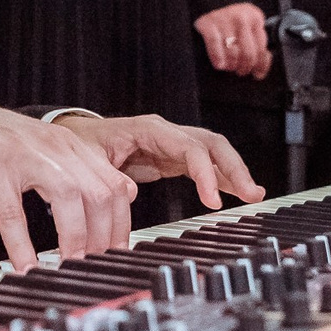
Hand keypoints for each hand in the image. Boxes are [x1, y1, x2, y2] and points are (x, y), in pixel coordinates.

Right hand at [0, 94, 139, 271]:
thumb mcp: (44, 150)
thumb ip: (78, 171)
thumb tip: (115, 200)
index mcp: (70, 145)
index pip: (115, 186)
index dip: (121, 225)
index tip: (116, 253)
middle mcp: (55, 147)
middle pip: (99, 194)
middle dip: (103, 237)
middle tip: (95, 265)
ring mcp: (24, 157)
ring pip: (68, 198)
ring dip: (74, 240)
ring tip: (68, 266)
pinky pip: (14, 214)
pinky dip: (22, 245)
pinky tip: (25, 265)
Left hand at [53, 113, 262, 208]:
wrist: (76, 138)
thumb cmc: (82, 144)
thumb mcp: (88, 159)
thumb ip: (108, 175)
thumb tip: (130, 193)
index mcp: (149, 129)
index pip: (188, 147)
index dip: (204, 172)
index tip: (213, 200)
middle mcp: (167, 133)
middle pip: (211, 144)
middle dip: (233, 168)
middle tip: (250, 194)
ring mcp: (173, 145)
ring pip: (213, 153)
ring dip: (234, 172)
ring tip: (253, 195)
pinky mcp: (173, 158)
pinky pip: (205, 165)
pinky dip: (222, 178)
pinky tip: (237, 192)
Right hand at [195, 2, 271, 78]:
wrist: (211, 1)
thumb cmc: (232, 20)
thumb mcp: (250, 26)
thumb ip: (257, 43)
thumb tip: (260, 69)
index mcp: (255, 18)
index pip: (262, 48)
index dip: (260, 65)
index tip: (257, 73)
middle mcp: (241, 18)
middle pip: (248, 53)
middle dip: (245, 67)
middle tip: (241, 71)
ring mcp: (224, 20)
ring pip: (232, 53)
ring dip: (232, 66)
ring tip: (230, 67)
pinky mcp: (208, 24)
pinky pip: (215, 45)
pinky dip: (218, 58)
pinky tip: (220, 65)